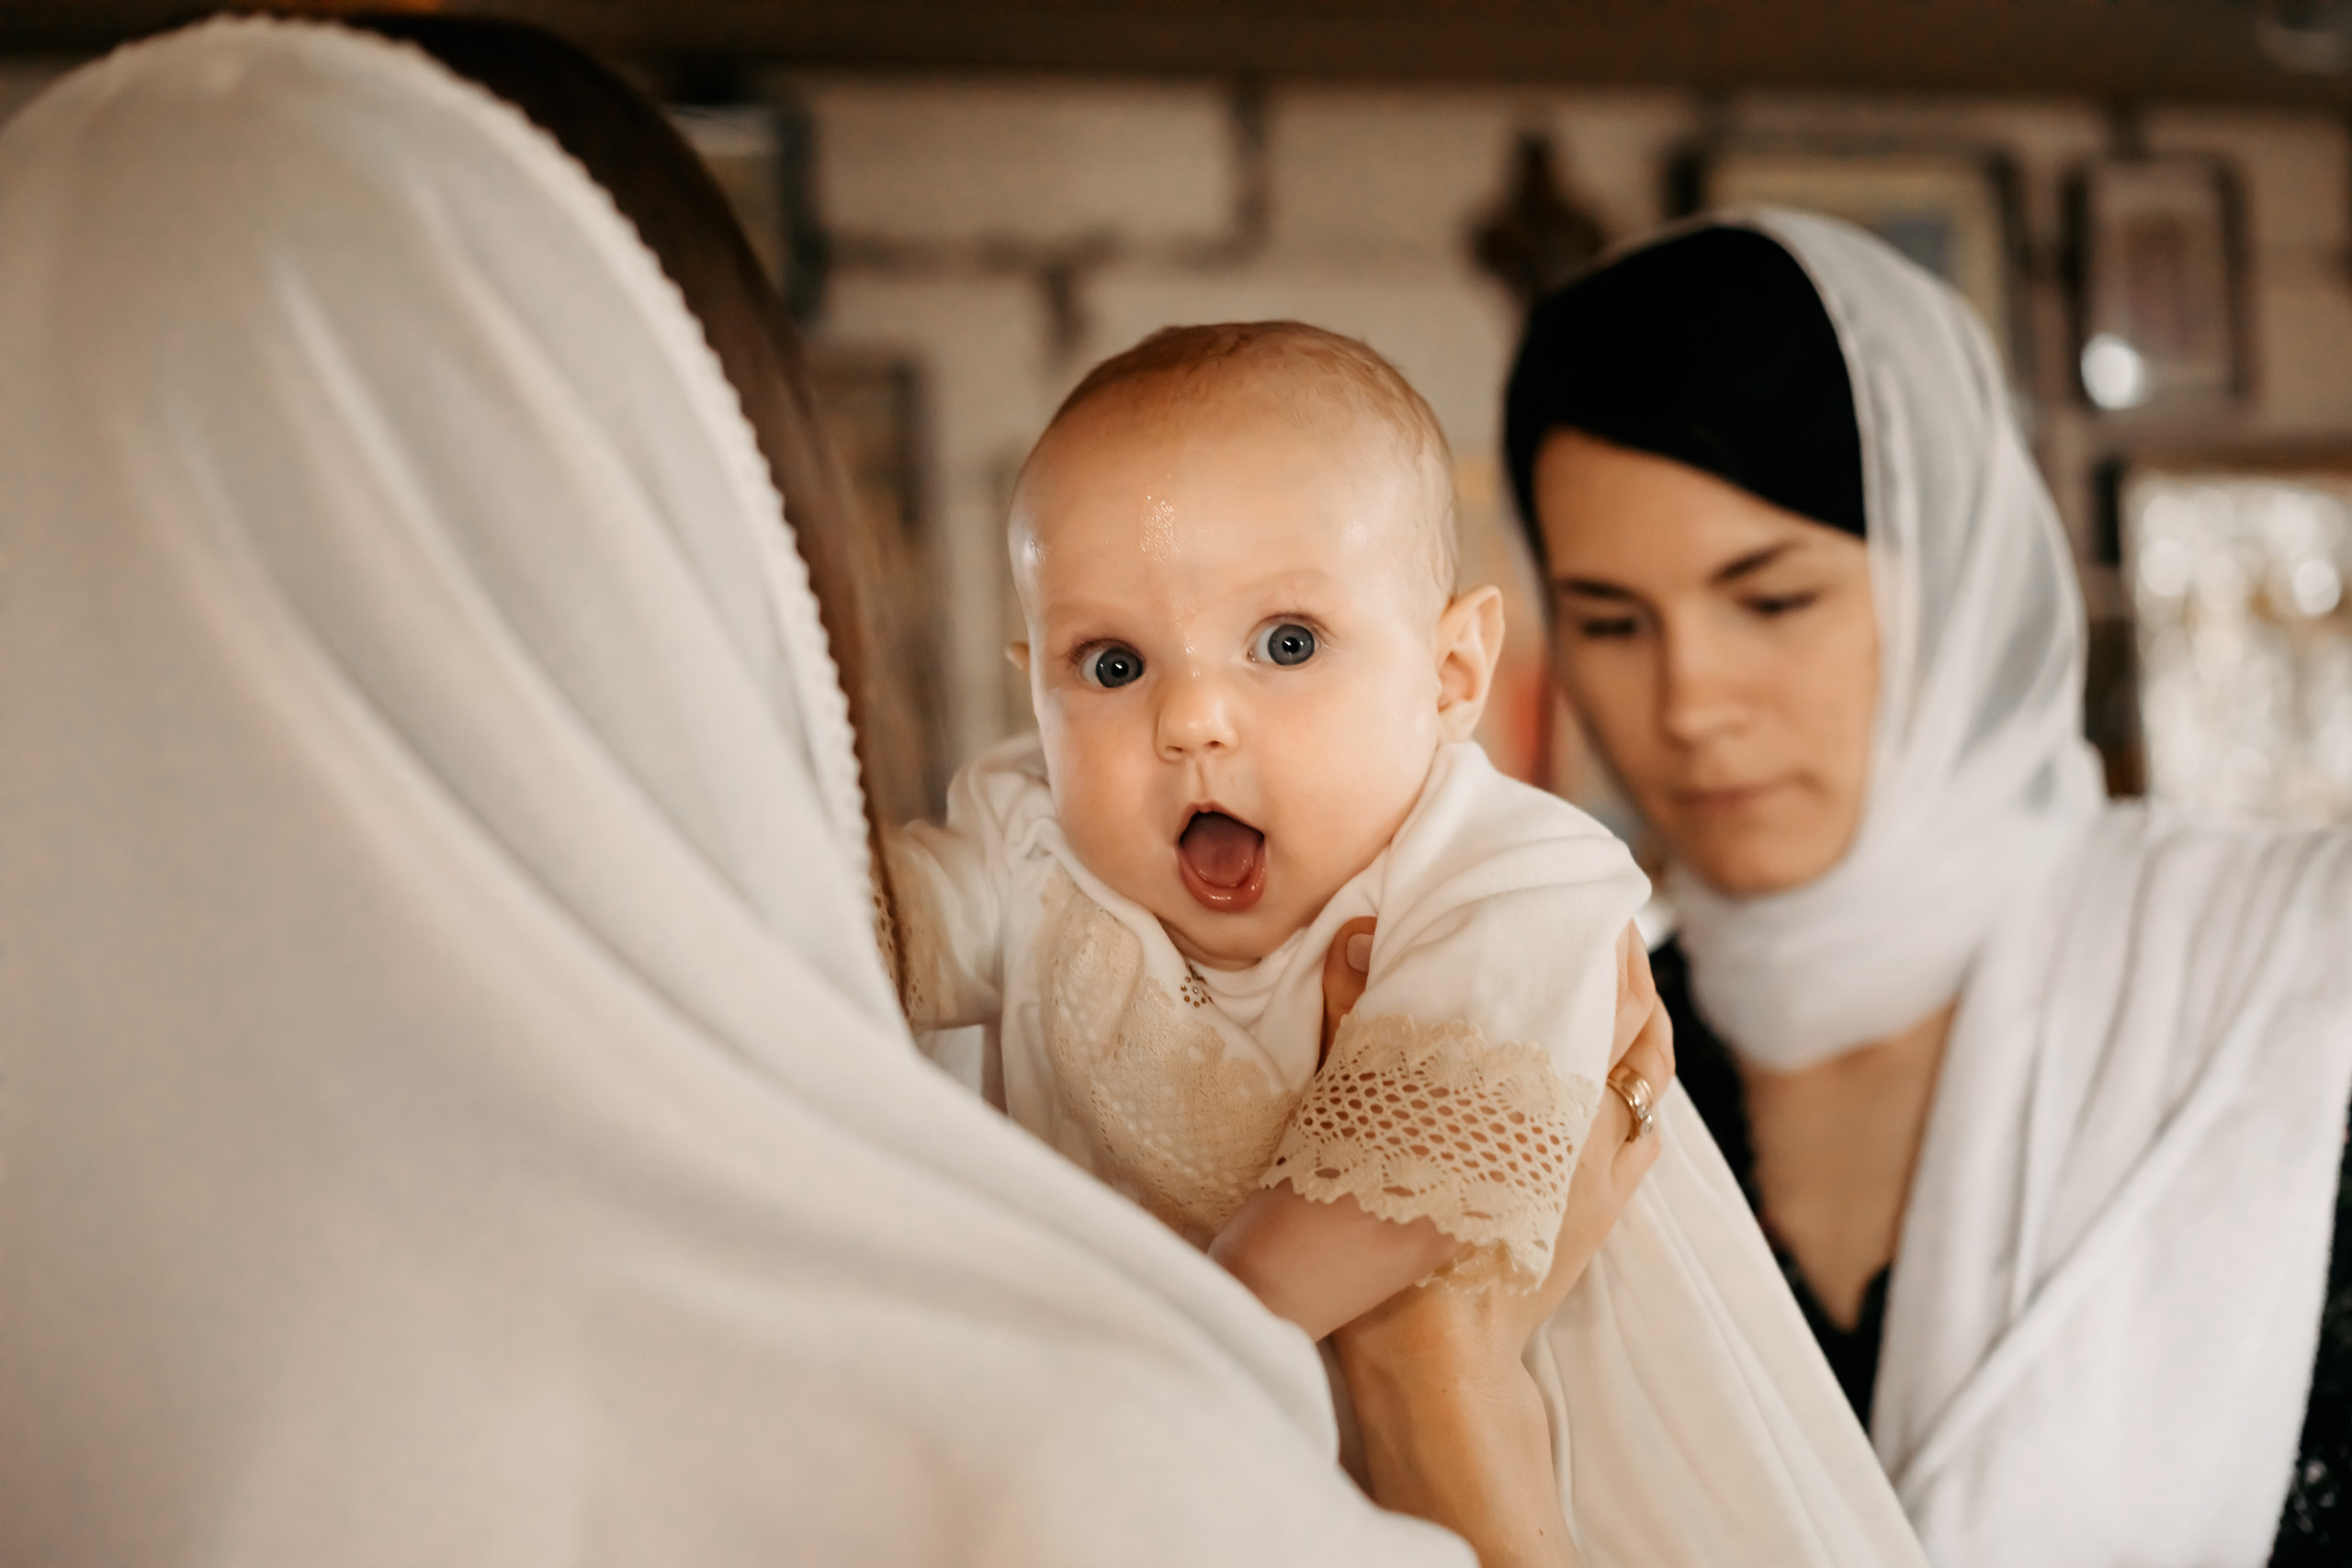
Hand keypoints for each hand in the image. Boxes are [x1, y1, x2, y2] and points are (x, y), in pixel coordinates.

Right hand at [1318, 919, 1674, 1326]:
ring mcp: (1601, 1167)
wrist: (1431, 1349)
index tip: (1592, 896)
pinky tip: (1626, 1078)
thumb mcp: (1351, 1112)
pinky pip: (1647, 1136)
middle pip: (1635, 1022)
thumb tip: (1358, 936)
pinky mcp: (1605, 1209)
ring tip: (1630, 988)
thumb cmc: (1375, 1227)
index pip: (1593, 989)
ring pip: (1651, 1077)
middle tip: (1612, 925)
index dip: (1602, 939)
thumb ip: (1355, 1018)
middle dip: (1629, 969)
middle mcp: (1579, 1117)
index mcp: (1524, 1082)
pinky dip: (1642, 1093)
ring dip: (1645, 1027)